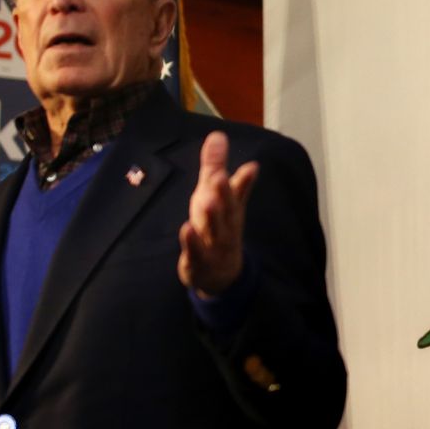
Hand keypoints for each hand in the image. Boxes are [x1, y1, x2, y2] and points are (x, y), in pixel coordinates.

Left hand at [178, 131, 258, 296]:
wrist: (221, 274)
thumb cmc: (221, 231)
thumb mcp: (224, 205)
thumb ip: (230, 178)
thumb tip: (243, 154)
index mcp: (231, 211)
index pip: (234, 194)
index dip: (234, 181)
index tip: (240, 166)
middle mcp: (225, 227)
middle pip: (226, 210)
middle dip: (223, 194)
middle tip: (218, 177)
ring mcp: (213, 245)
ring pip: (214, 231)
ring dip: (211, 217)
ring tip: (206, 201)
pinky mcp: (199, 261)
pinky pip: (196, 252)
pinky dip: (192, 242)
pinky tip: (186, 228)